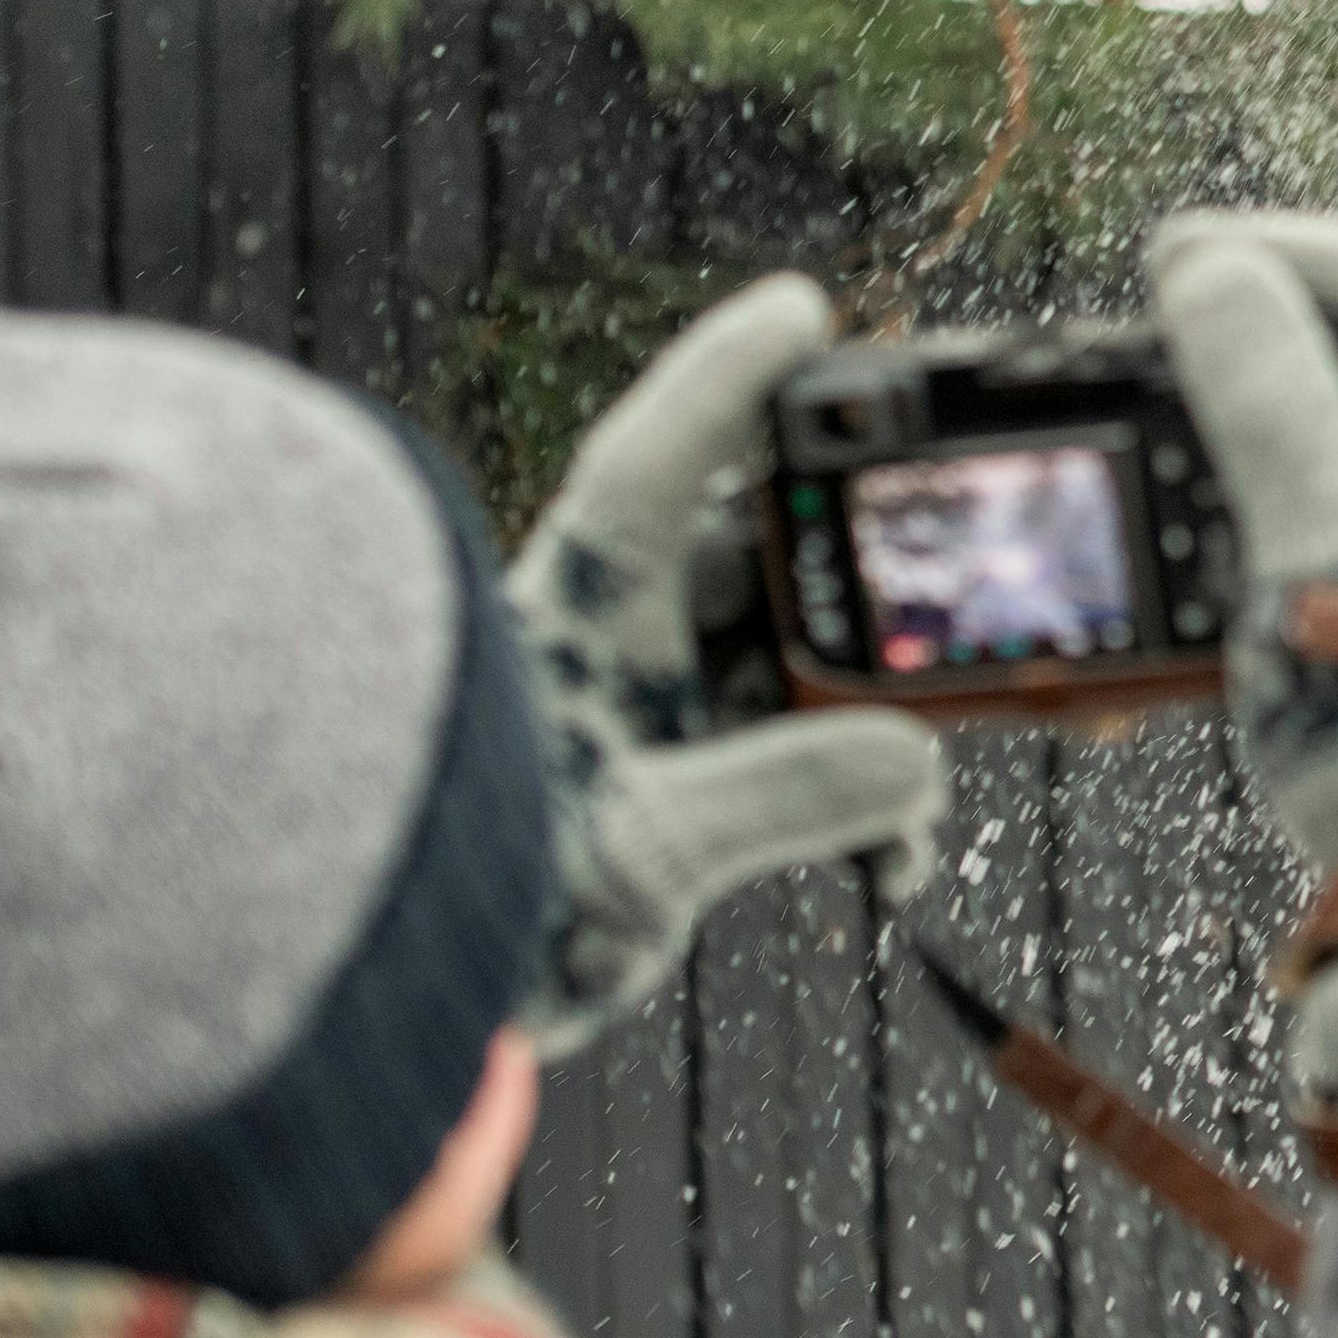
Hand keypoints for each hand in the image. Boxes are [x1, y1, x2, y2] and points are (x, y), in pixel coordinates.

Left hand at [509, 274, 950, 1054]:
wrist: (390, 1030)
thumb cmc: (466, 926)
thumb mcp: (628, 858)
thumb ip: (770, 799)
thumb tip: (910, 762)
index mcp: (575, 616)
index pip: (653, 463)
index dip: (725, 376)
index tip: (804, 307)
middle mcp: (615, 648)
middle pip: (764, 560)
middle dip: (864, 582)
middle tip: (947, 596)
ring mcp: (648, 719)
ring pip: (794, 667)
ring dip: (877, 718)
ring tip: (923, 785)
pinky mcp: (676, 795)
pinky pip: (796, 765)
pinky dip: (859, 808)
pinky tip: (890, 867)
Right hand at [1144, 211, 1337, 1097]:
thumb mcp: (1313, 523)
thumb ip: (1265, 390)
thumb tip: (1213, 264)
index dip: (1292, 247)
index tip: (1184, 258)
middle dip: (1266, 316)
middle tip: (1165, 321)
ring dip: (1256, 401)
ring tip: (1166, 408)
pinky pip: (1334, 501)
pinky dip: (1261, 485)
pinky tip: (1202, 510)